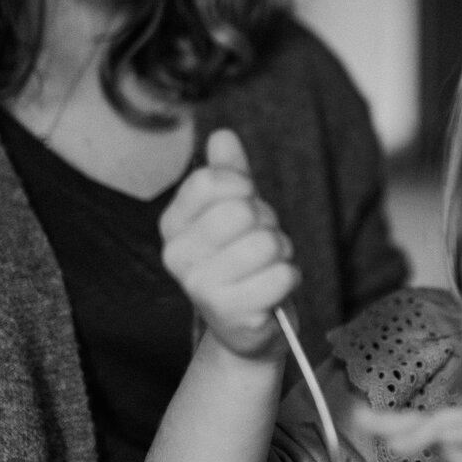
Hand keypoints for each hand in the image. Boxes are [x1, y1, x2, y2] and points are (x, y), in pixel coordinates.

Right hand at [160, 127, 298, 358]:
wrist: (248, 326)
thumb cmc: (242, 261)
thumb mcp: (235, 211)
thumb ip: (230, 173)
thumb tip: (223, 135)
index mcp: (172, 225)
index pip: (211, 181)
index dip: (242, 187)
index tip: (246, 204)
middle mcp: (177, 257)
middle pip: (242, 211)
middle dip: (267, 223)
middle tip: (261, 244)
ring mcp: (201, 288)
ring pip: (267, 243)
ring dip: (281, 253)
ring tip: (266, 267)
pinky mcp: (232, 315)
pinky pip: (282, 275)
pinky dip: (289, 278)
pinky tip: (273, 289)